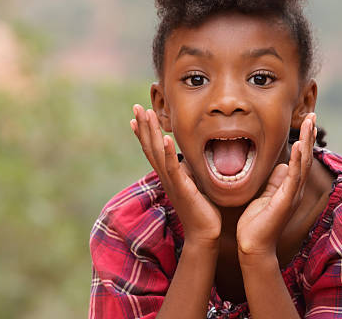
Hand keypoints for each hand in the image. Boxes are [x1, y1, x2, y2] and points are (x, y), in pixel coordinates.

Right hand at [130, 104, 221, 245]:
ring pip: (156, 152)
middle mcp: (166, 176)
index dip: (143, 132)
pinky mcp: (181, 188)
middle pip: (149, 146)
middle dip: (143, 125)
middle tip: (136, 106)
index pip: (152, 149)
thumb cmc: (202, 211)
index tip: (136, 116)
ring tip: (145, 114)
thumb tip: (190, 157)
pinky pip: (172, 167)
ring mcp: (171, 182)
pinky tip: (164, 137)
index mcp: (168, 175)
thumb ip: (189, 170)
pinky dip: (166, 152)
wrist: (205, 234)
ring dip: (150, 132)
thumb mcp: (194, 184)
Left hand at [236, 113, 316, 258]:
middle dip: (309, 134)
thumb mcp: (265, 195)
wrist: (252, 246)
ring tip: (310, 122)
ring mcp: (292, 195)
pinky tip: (299, 146)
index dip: (304, 138)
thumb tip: (280, 165)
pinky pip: (293, 177)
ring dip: (307, 141)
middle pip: (305, 156)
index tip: (306, 120)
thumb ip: (273, 181)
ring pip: (303, 163)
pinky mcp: (285, 201)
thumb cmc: (256, 223)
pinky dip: (297, 161)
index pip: (299, 157)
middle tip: (312, 114)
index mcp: (289, 186)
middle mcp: (294, 189)